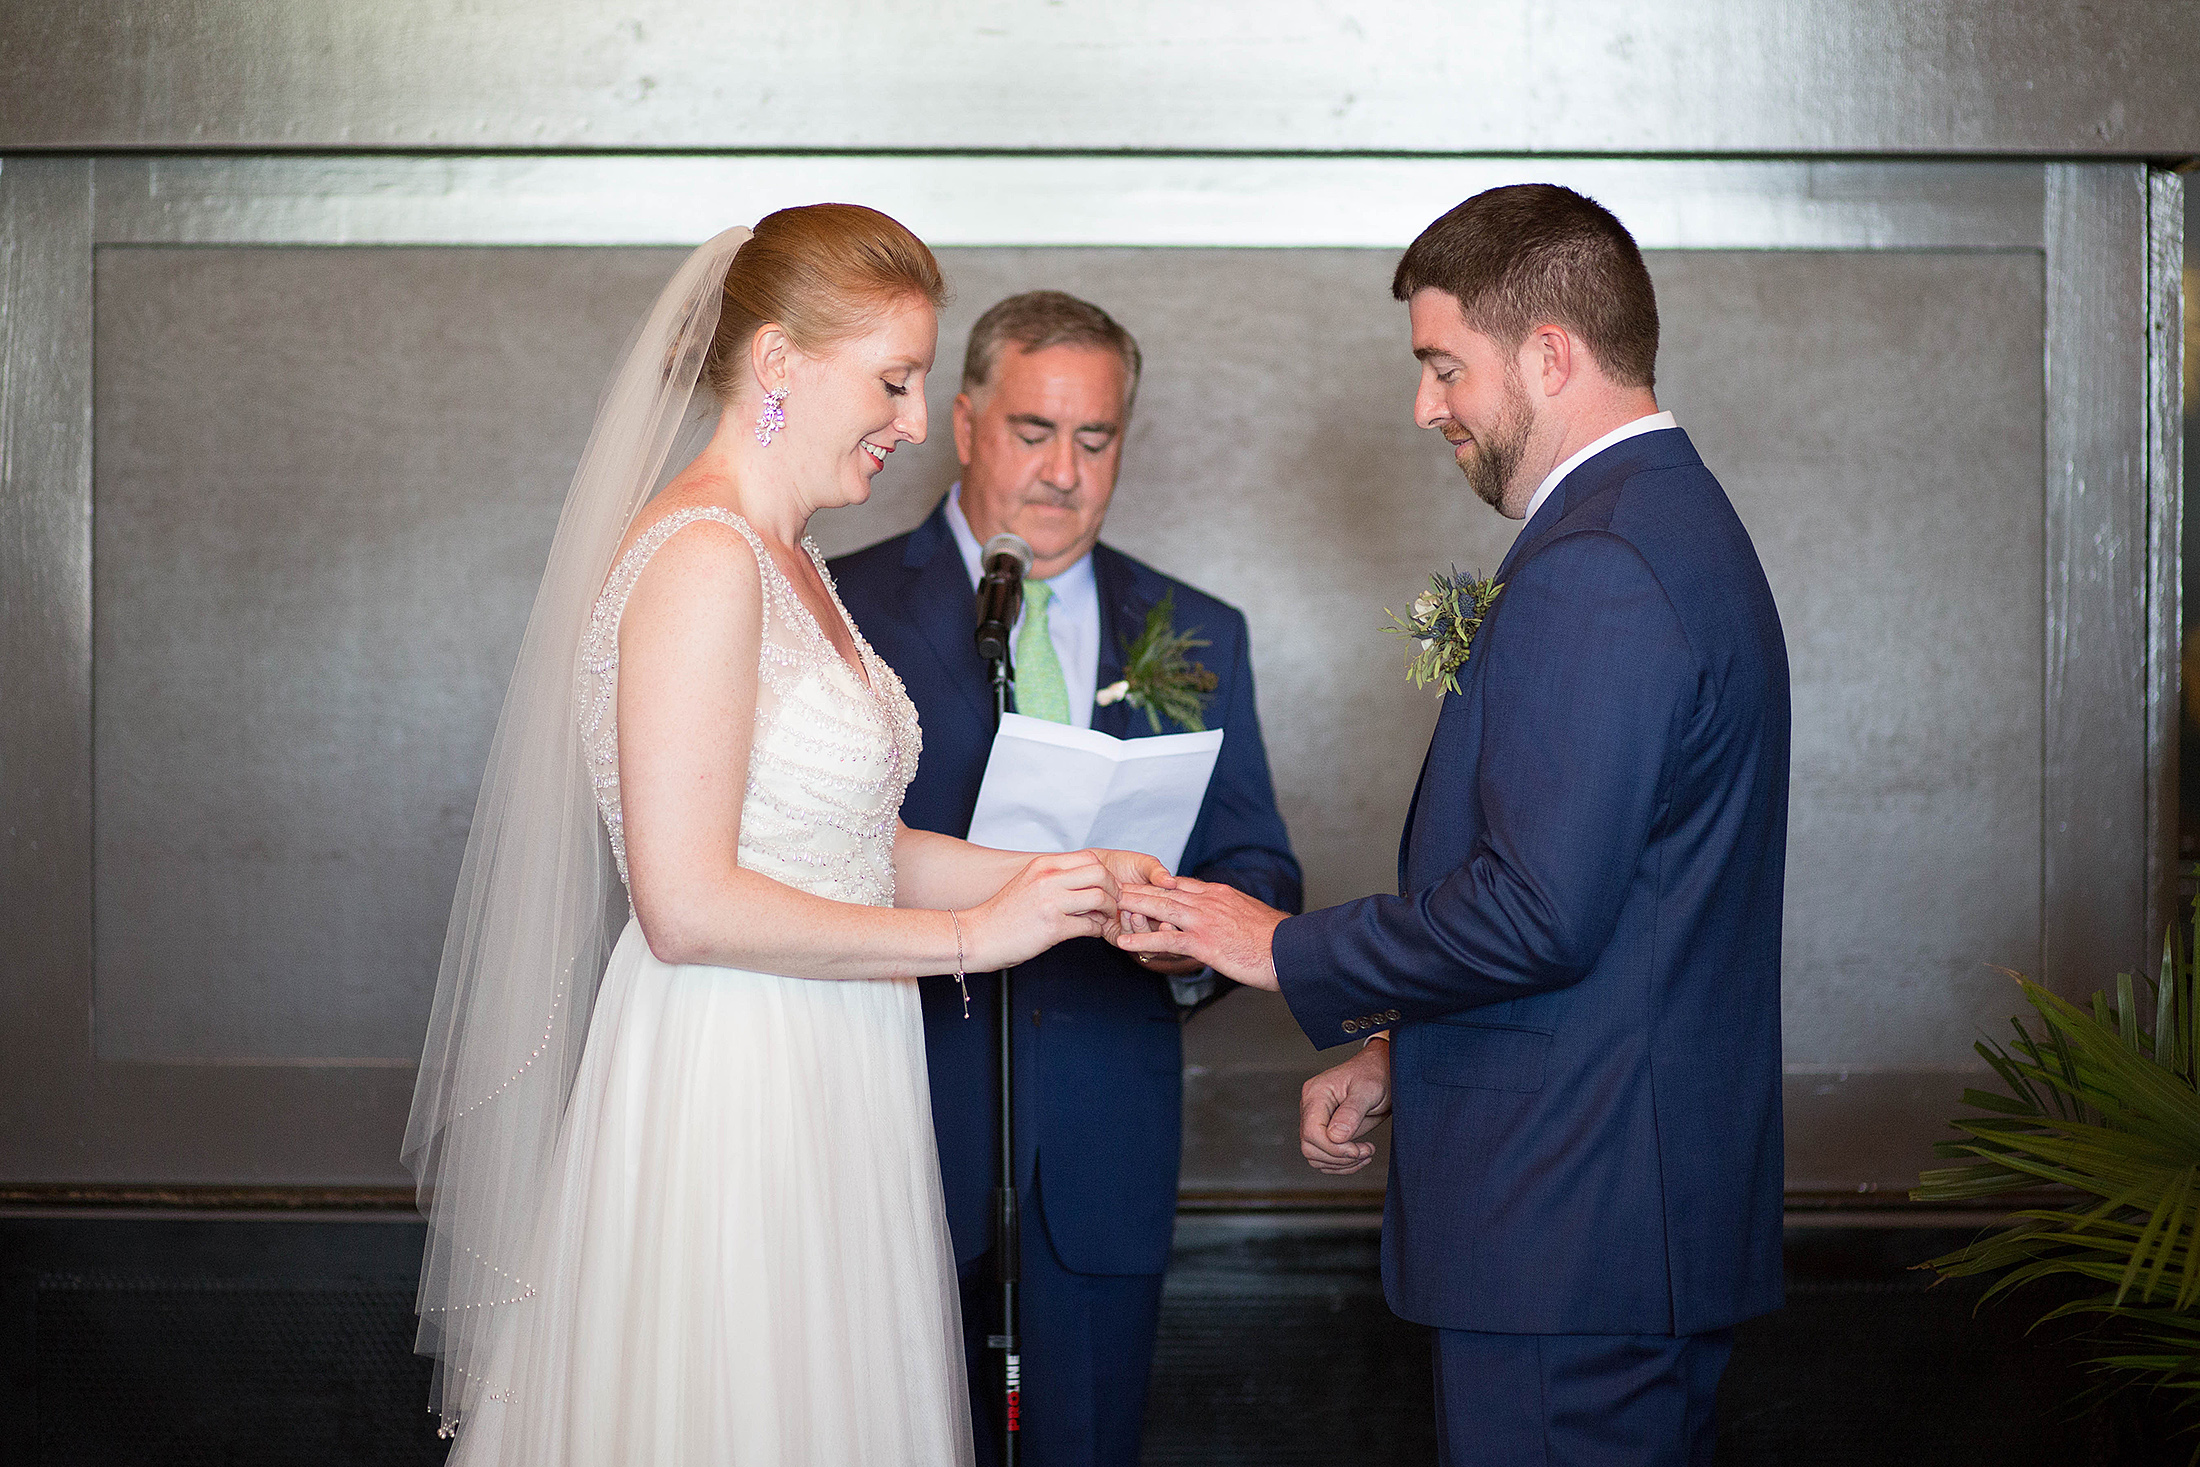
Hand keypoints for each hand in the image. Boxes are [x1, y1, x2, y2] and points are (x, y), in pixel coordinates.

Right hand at [964, 851, 1119, 969]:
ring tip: (1103, 918)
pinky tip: (1092, 931)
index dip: (1105, 874)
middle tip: (1112, 903)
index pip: (1090, 858)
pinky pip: (1090, 925)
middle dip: (1113, 890)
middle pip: (1100, 874)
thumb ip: (1056, 877)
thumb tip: (1086, 880)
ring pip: (1100, 898)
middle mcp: (1048, 879)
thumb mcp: (1029, 883)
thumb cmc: (1004, 914)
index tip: (1106, 888)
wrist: (979, 936)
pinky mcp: (1053, 927)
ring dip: (1108, 911)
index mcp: (1043, 865)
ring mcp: (1051, 903)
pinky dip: (1097, 930)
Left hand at [1082, 850, 1204, 975]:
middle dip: (1162, 931)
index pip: (1174, 919)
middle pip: (1161, 934)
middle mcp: (1150, 919)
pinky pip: (1123, 937)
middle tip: (1161, 923)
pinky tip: (1124, 913)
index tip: (1172, 920)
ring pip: (1143, 939)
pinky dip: (1126, 927)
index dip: (1175, 922)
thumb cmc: (1123, 863)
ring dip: (1141, 928)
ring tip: (1136, 914)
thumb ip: (1157, 873)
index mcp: (1162, 905)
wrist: (1097, 864)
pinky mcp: (1115, 932)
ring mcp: (1132, 927)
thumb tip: (1171, 882)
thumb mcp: (1144, 864)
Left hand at [1113, 876, 1286, 990]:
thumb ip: (1234, 913)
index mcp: (1221, 894)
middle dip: (1138, 889)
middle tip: (1115, 888)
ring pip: (1160, 909)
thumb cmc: (1277, 940)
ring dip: (1133, 907)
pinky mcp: (1203, 942)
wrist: (1291, 950)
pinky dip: (1141, 941)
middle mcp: (1209, 901)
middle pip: (1166, 891)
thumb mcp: (1253, 917)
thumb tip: (1229, 918)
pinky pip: (1165, 940)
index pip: (1183, 884)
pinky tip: (1123, 943)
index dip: (1159, 885)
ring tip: (1111, 907)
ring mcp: (1204, 920)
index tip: (1141, 884)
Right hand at [1300, 1039, 1391, 1174]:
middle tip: (1365, 1151)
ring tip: (1365, 1153)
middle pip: (1309, 1147)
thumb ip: (1352, 1112)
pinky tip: (1360, 1156)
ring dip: (1341, 1163)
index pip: (1312, 1132)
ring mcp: (1316, 1120)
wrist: (1382, 1072)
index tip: (1358, 1150)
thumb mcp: (1368, 1089)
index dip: (1334, 1148)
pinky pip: (1324, 1157)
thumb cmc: (1375, 1074)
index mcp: (1316, 1093)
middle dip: (1339, 1157)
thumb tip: (1336, 1136)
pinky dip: (1342, 1164)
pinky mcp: (1324, 1131)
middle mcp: (1311, 1107)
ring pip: (1315, 1156)